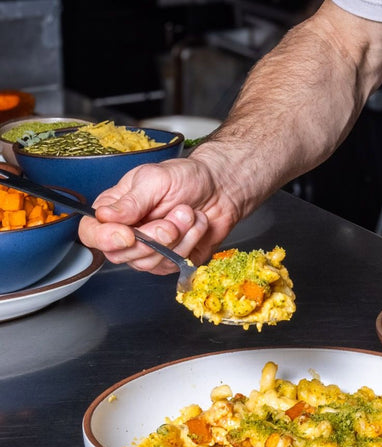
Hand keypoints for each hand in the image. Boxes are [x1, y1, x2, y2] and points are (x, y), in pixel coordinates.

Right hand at [78, 156, 242, 274]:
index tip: (127, 234)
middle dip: (151, 238)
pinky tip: (196, 225)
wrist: (220, 188)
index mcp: (114, 210)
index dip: (106, 239)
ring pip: (150, 262)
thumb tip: (104, 215)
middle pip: (121, 254)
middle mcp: (128, 233)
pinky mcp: (172, 260)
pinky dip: (190, 242)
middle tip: (171, 219)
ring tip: (187, 213)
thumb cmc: (186, 178)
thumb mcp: (155, 179)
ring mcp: (150, 250)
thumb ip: (131, 200)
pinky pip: (174, 264)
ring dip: (176, 238)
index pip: (92, 234)